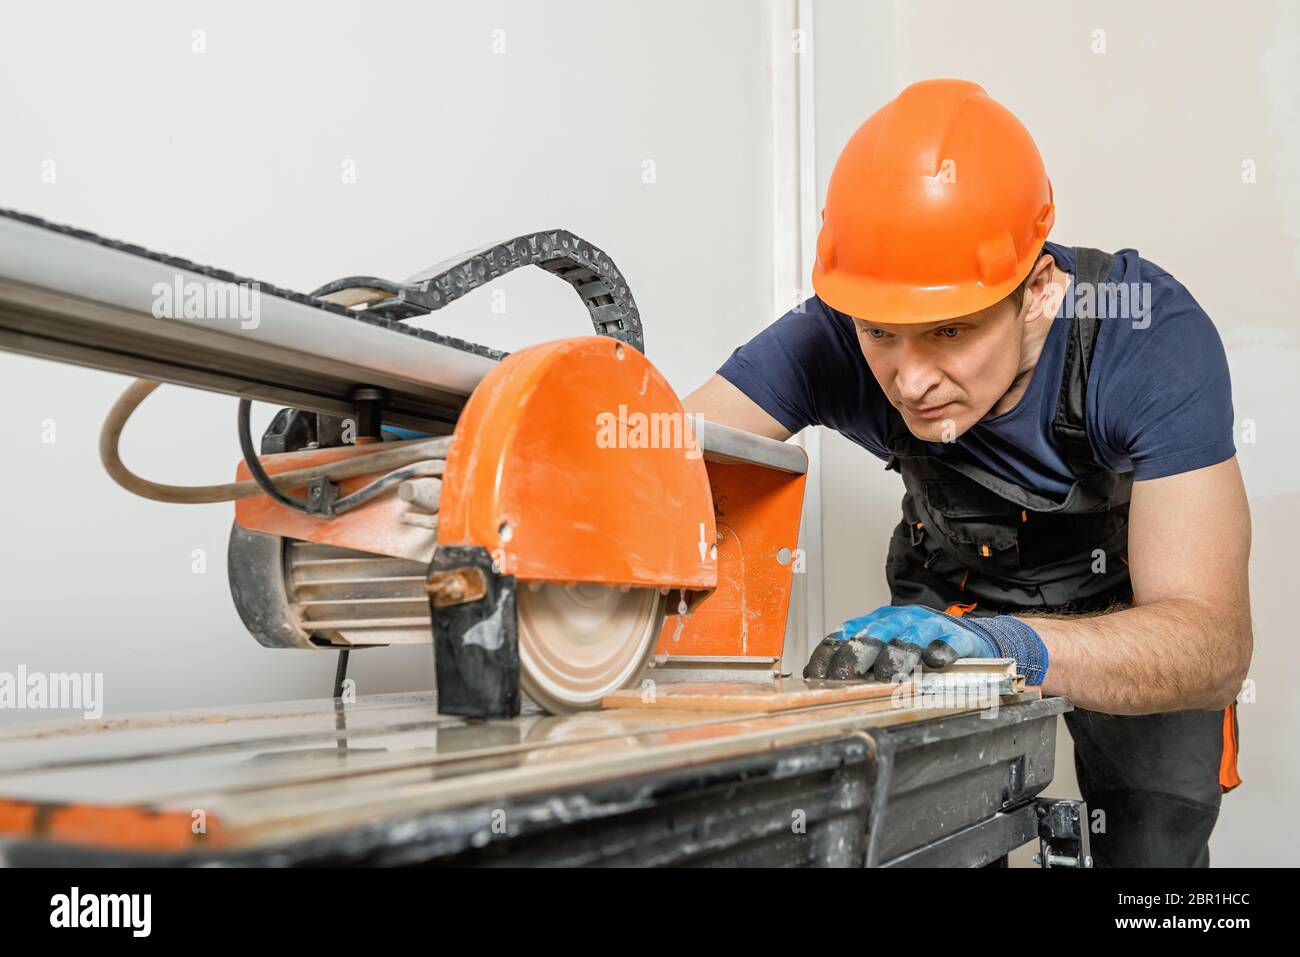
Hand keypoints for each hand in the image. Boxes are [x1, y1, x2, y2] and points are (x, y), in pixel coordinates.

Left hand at [803, 604, 1048, 683]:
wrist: (970, 641)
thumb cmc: (921, 649)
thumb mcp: (884, 652)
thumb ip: (856, 663)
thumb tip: (815, 679)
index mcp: (877, 622)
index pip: (846, 633)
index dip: (830, 653)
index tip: (818, 676)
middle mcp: (900, 619)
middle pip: (874, 632)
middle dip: (857, 656)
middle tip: (847, 679)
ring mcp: (929, 625)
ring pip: (909, 636)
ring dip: (895, 657)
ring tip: (887, 678)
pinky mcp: (957, 637)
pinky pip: (947, 643)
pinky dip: (939, 652)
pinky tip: (933, 663)